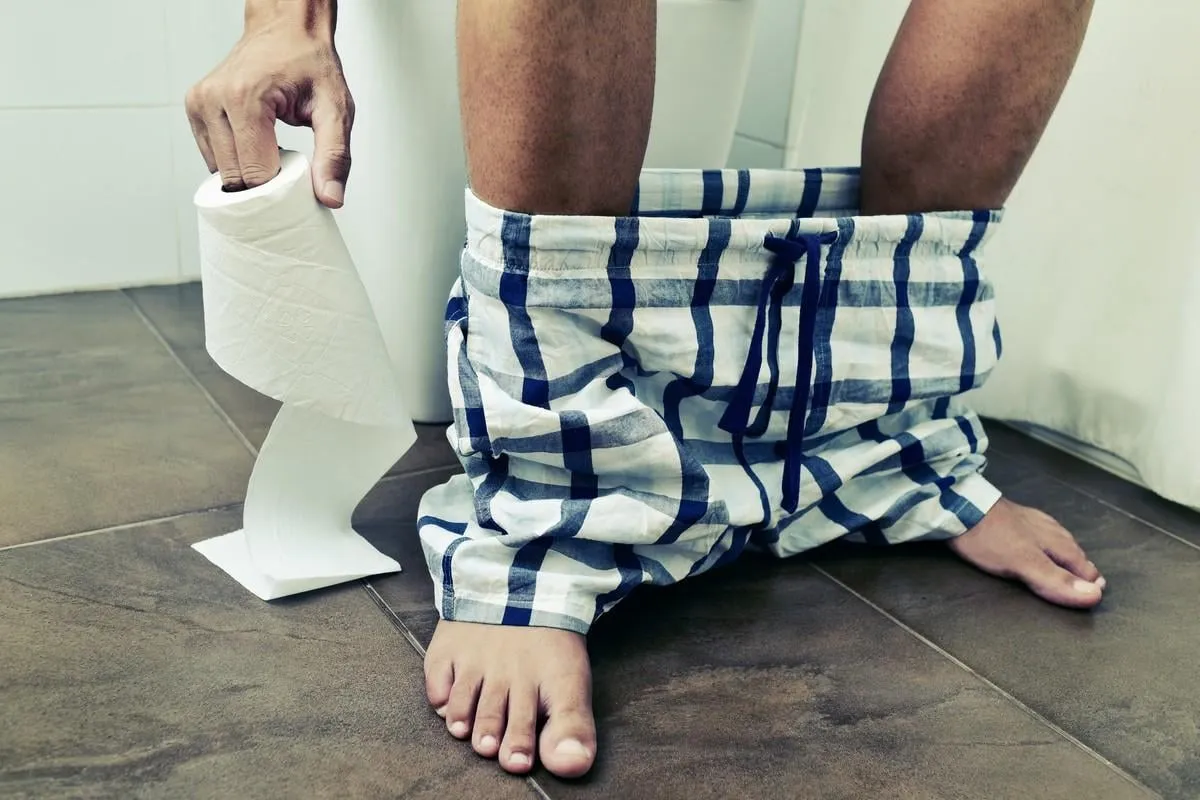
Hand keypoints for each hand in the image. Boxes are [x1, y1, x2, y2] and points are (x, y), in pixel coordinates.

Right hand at [184, 3, 352, 206]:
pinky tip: (256, 146)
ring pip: (221, 172)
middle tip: (290, 171)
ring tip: (274, 153)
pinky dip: (236, 161)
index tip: (299, 185)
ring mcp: (199, 103)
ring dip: (248, 174)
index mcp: (244, 98)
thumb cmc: (309, 63)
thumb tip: (331, 198)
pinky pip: (213, 158)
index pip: (256, 174)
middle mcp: (213, 99)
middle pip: (235, 177)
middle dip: (263, 186)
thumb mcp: (336, 108)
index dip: (280, 190)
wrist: (286, 30)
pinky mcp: (195, 108)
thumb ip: (335, 155)